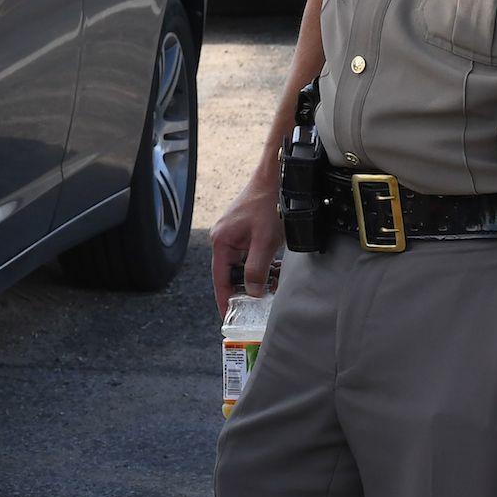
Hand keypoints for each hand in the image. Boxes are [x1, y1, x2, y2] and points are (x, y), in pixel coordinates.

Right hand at [209, 170, 283, 317]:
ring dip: (256, 277)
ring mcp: (233, 234)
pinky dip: (260, 265)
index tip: (229, 318)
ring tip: (271, 287)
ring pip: (241, 265)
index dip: (225, 300)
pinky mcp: (244, 231)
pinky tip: (273, 271)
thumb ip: (256, 269)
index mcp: (221, 241)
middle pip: (230, 274)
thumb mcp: (265, 242)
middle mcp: (223, 238)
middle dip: (245, 290)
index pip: (220, 279)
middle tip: (259, 306)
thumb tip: (252, 293)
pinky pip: (248, 255)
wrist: (276, 178)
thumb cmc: (268, 204)